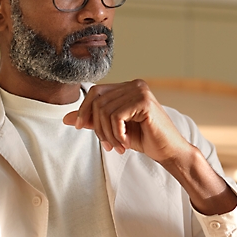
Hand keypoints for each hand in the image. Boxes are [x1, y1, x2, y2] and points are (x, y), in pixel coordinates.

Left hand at [62, 80, 192, 162]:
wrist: (170, 151)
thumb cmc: (145, 139)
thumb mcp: (114, 129)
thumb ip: (93, 120)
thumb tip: (66, 118)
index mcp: (128, 87)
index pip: (95, 91)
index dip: (83, 109)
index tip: (79, 127)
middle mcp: (134, 84)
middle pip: (97, 101)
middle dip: (97, 126)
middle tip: (107, 145)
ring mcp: (140, 90)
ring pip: (105, 110)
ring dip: (108, 134)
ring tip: (118, 147)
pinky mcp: (144, 101)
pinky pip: (116, 116)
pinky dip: (117, 133)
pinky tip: (126, 143)